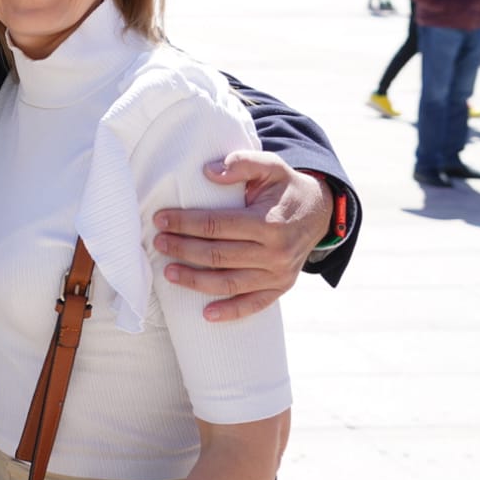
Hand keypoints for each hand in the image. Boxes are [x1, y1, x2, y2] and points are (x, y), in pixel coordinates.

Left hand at [152, 151, 328, 322]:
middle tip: (158, 243)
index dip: (185, 223)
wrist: (320, 212)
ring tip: (168, 273)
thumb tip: (208, 172)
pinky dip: (230, 312)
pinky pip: (253, 304)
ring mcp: (279, 274)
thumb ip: (242, 164)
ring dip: (195, 281)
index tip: (160, 220)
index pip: (216, 225)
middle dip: (183, 249)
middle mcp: (275, 252)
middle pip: (218, 255)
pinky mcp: (281, 287)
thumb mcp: (270, 166)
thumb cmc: (285, 188)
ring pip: (229, 283)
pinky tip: (206, 314)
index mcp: (269, 222)